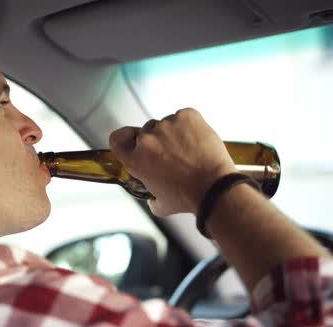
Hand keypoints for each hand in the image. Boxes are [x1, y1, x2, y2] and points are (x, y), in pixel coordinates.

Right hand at [109, 108, 236, 216]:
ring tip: (189, 150)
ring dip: (174, 133)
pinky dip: (190, 126)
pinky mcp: (186, 116)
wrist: (215, 187)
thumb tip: (152, 191)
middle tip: (172, 154)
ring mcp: (167, 125)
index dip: (125, 140)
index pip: (117, 139)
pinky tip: (197, 141)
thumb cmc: (189, 196)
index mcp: (136, 160)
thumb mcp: (159, 204)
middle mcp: (147, 140)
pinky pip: (184, 116)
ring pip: (166, 124)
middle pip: (146, 131)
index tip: (133, 141)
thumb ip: (149, 193)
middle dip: (157, 141)